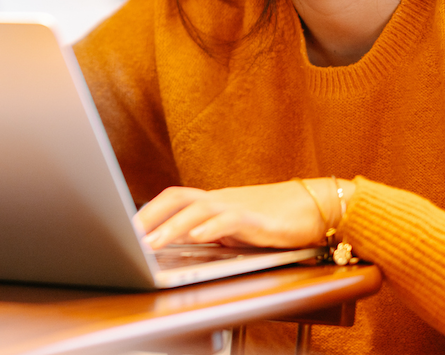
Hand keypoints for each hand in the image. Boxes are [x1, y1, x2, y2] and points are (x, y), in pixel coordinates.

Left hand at [134, 179, 352, 249]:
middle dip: (150, 216)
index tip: (126, 228)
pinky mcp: (258, 219)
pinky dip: (210, 228)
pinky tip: (196, 238)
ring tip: (151, 243)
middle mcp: (221, 200)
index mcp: (214, 202)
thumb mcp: (237, 230)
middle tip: (128, 236)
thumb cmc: (277, 220)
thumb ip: (211, 234)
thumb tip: (181, 246)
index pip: (173, 199)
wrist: (319, 208)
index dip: (148, 212)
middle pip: (177, 198)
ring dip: (171, 227)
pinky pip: (229, 220)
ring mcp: (239, 206)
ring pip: (198, 210)